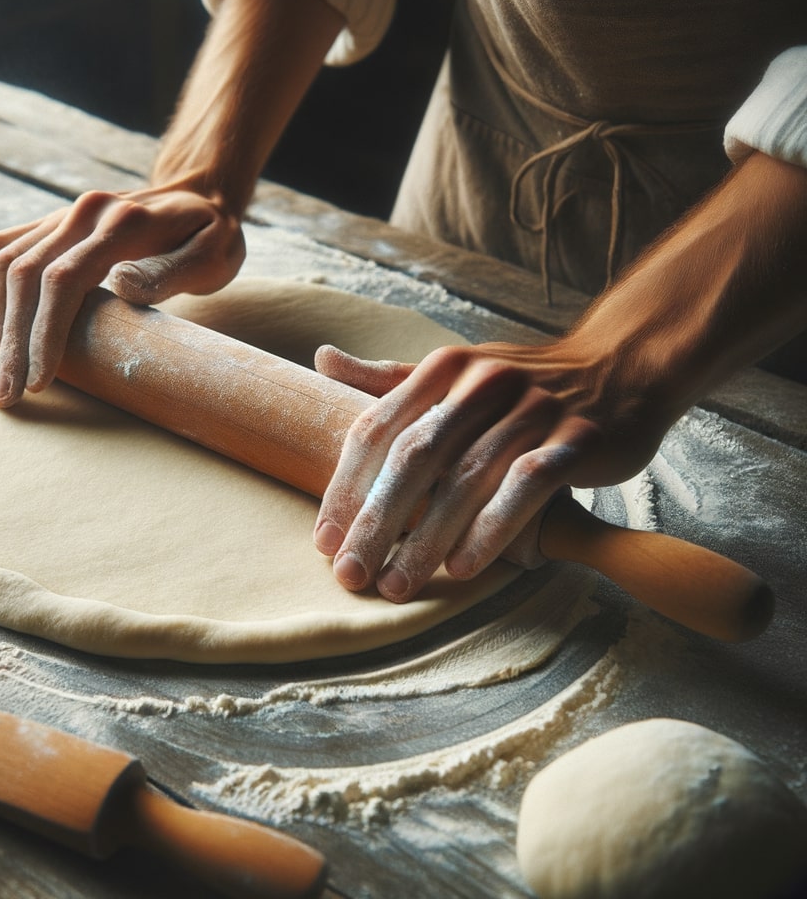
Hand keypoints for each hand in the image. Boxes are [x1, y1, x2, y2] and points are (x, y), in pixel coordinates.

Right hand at [0, 186, 244, 406]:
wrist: (200, 193)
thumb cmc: (213, 235)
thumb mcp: (213, 253)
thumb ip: (171, 271)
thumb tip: (122, 285)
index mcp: (121, 222)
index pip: (64, 278)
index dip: (45, 333)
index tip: (38, 382)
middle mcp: (83, 212)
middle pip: (23, 275)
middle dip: (10, 342)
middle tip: (3, 396)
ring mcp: (62, 215)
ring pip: (3, 265)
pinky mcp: (51, 223)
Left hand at [312, 339, 670, 602]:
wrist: (621, 366)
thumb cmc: (522, 382)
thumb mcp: (455, 372)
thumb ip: (389, 379)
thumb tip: (322, 359)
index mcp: (444, 368)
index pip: (378, 429)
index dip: (346, 487)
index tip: (325, 541)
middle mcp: (483, 383)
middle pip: (415, 458)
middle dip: (376, 522)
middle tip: (350, 574)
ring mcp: (533, 408)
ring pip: (467, 478)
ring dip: (427, 538)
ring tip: (397, 585)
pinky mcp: (578, 437)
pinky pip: (527, 486)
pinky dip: (493, 529)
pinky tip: (464, 567)